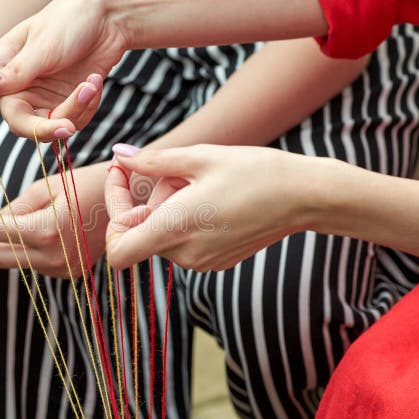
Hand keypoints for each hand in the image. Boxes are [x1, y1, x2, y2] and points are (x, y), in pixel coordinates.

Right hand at [0, 0, 127, 140]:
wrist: (110, 17)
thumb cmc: (71, 18)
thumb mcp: (43, 44)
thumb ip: (16, 70)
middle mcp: (16, 88)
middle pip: (19, 127)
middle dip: (45, 127)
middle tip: (68, 125)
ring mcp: (42, 99)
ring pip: (50, 128)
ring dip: (74, 111)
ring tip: (91, 83)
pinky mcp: (66, 104)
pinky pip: (73, 122)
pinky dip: (86, 107)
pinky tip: (93, 83)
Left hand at [0, 161, 110, 277]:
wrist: (133, 200)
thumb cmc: (89, 182)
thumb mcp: (45, 187)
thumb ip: (12, 210)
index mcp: (45, 232)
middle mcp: (51, 259)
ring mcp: (60, 270)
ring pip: (8, 262)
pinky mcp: (65, 272)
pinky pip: (27, 263)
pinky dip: (8, 251)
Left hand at [105, 144, 312, 270]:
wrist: (305, 196)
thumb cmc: (254, 171)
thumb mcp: (199, 157)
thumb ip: (152, 161)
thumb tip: (118, 155)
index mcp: (175, 230)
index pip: (117, 251)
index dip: (112, 215)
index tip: (124, 180)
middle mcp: (185, 254)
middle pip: (141, 230)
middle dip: (150, 197)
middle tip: (181, 169)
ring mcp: (201, 262)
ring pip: (163, 232)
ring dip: (170, 205)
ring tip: (203, 181)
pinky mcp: (216, 261)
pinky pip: (184, 240)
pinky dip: (187, 217)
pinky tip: (214, 197)